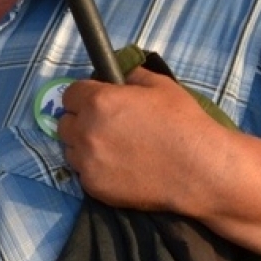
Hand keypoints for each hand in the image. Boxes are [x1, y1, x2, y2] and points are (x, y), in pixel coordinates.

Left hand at [57, 68, 229, 215]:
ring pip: (70, 150)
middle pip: (64, 123)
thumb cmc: (182, 123)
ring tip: (111, 149)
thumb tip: (118, 75)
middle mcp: (85, 130)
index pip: (70, 94)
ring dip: (84, 146)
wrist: (197, 169)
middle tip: (103, 126)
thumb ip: (131, 76)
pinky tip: (118, 168)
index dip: (83, 96)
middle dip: (80, 121)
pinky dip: (95, 169)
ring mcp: (87, 161)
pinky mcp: (93, 186)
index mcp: (98, 101)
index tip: (95, 102)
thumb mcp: (160, 86)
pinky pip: (83, 174)